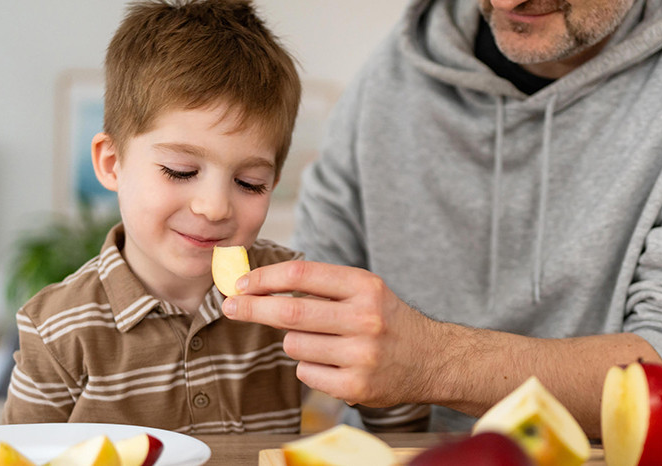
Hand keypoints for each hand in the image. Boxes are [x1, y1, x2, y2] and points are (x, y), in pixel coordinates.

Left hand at [221, 260, 444, 406]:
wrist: (432, 359)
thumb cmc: (387, 320)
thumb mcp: (365, 290)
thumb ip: (320, 286)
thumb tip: (259, 285)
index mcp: (365, 287)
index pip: (301, 276)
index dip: (264, 279)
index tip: (241, 284)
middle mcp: (365, 319)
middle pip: (290, 313)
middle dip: (252, 308)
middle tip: (229, 306)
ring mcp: (361, 355)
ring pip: (294, 346)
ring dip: (294, 343)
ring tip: (322, 342)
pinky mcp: (357, 386)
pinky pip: (306, 373)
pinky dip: (309, 367)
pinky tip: (333, 363)